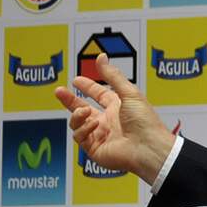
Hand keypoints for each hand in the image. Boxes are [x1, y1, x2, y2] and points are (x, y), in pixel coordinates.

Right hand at [54, 53, 174, 184]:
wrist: (147, 147)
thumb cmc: (144, 120)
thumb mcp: (128, 92)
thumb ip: (112, 75)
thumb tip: (101, 57)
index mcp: (118, 107)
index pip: (99, 94)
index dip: (88, 86)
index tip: (76, 80)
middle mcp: (108, 121)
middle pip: (83, 109)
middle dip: (70, 100)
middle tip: (59, 91)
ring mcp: (101, 135)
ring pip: (78, 123)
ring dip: (77, 114)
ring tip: (83, 111)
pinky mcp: (95, 148)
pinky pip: (80, 137)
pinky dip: (84, 129)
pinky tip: (94, 126)